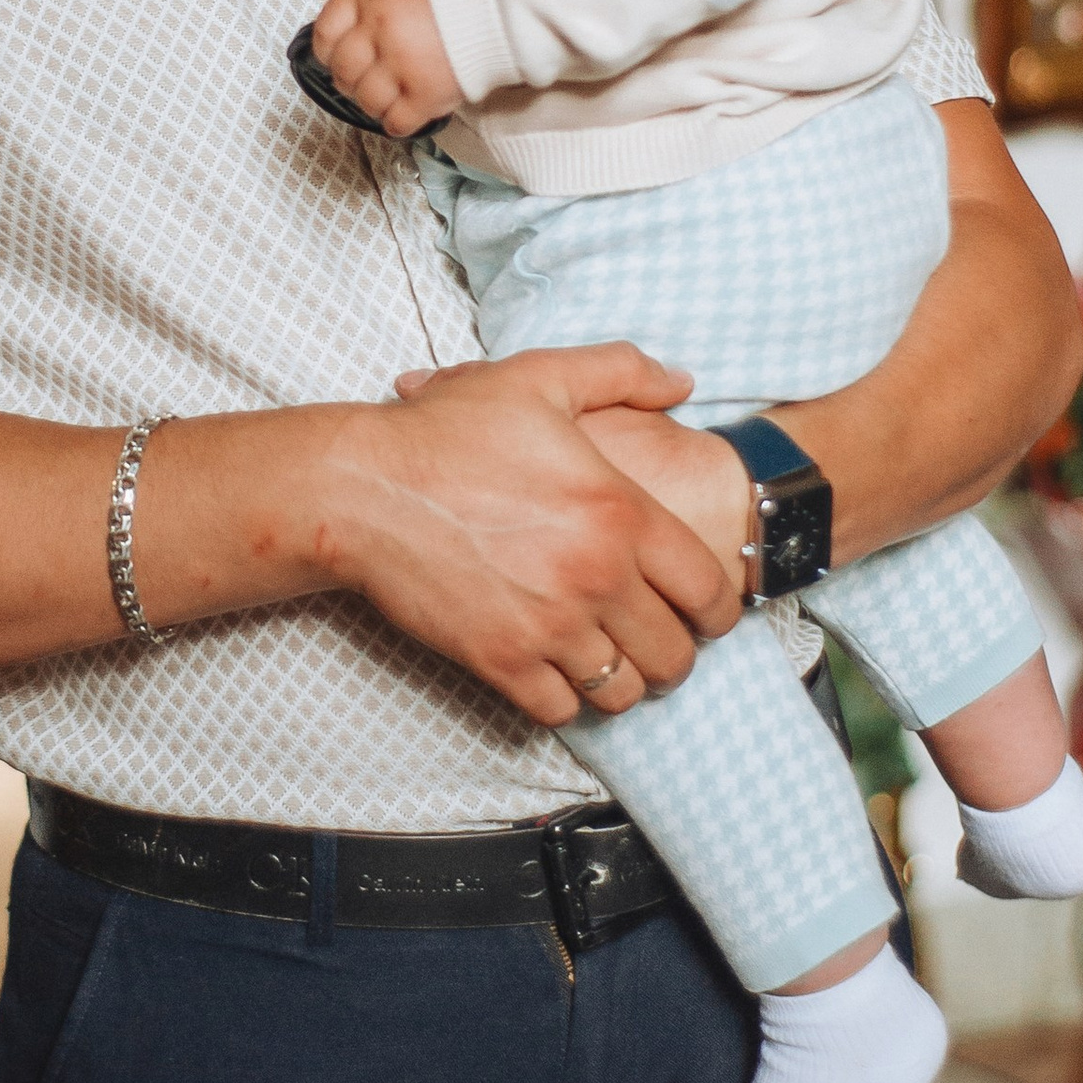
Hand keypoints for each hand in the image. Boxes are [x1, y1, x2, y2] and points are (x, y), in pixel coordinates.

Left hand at [311, 0, 463, 137]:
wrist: (499, 4)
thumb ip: (367, 0)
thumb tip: (346, 30)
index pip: (325, 33)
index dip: (327, 50)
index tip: (336, 56)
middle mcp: (380, 32)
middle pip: (342, 70)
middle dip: (350, 79)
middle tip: (366, 78)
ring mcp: (402, 65)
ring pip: (365, 100)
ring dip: (373, 103)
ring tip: (389, 96)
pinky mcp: (426, 94)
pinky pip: (395, 122)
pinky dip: (397, 122)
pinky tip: (405, 112)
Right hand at [318, 345, 736, 727]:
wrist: (364, 488)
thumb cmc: (449, 431)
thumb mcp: (540, 377)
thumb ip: (622, 371)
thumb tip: (681, 382)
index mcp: (619, 513)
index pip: (708, 592)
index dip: (718, 611)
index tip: (703, 613)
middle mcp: (595, 577)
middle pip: (674, 656)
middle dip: (674, 654)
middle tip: (654, 640)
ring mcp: (547, 625)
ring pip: (621, 692)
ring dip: (622, 680)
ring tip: (607, 658)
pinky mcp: (499, 659)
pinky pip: (560, 710)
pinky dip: (565, 699)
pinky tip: (554, 670)